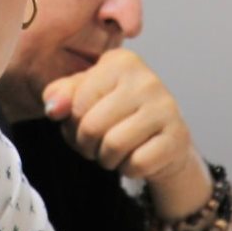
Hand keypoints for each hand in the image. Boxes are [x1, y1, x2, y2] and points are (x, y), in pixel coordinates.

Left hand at [41, 49, 210, 219]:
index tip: (83, 124)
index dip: (72, 122)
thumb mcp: (84, 97)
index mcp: (120, 61)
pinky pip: (137, 163)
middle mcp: (146, 79)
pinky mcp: (178, 136)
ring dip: (106, 158)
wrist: (162, 140)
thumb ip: (60, 96)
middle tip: (95, 145)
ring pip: (114, 145)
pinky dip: (128, 169)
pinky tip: (135, 158)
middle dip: (86, 144)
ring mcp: (166, 107)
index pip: (77, 102)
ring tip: (113, 152)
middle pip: (92, 125)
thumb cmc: (116, 116)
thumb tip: (53, 107)